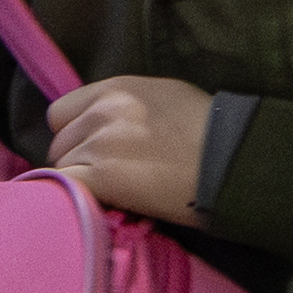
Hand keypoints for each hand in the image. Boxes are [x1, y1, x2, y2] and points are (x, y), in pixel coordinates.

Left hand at [41, 74, 217, 223]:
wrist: (233, 162)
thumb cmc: (213, 133)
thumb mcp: (167, 97)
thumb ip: (127, 105)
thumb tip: (104, 124)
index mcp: (117, 88)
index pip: (62, 112)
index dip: (75, 134)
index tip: (94, 150)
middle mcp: (103, 112)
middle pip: (59, 142)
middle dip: (78, 160)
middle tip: (109, 178)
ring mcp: (100, 144)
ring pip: (62, 166)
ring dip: (82, 182)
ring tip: (115, 194)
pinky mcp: (103, 177)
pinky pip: (64, 186)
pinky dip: (75, 197)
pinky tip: (96, 204)